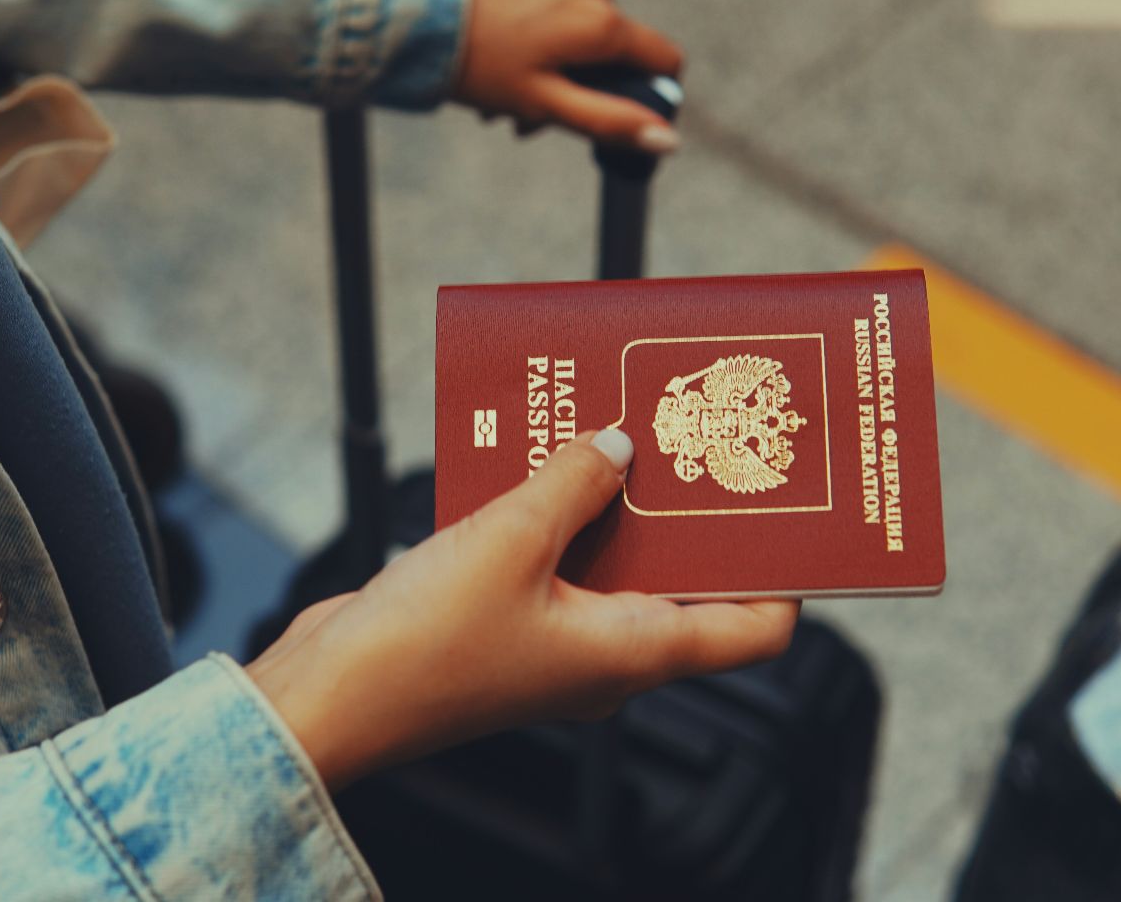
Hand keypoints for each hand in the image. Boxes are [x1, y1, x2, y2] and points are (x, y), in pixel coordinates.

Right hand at [246, 430, 798, 790]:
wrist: (327, 698)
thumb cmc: (422, 648)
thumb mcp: (511, 539)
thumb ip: (574, 482)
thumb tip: (620, 445)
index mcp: (634, 652)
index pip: (753, 629)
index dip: (785, 573)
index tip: (793, 509)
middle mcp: (606, 653)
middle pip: (683, 578)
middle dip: (692, 507)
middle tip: (703, 434)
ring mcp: (555, 639)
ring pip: (613, 559)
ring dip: (616, 496)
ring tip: (621, 422)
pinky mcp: (507, 619)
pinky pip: (554, 557)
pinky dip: (558, 508)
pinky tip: (542, 454)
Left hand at [453, 0, 685, 153]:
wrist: (411, 7)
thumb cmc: (477, 62)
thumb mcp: (545, 103)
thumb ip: (611, 121)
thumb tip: (669, 141)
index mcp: (603, 22)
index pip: (664, 60)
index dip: (647, 94)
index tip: (610, 113)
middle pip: (612, 48)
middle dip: (578, 86)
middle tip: (523, 118)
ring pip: (578, 25)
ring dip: (552, 60)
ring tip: (499, 88)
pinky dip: (535, 28)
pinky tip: (496, 45)